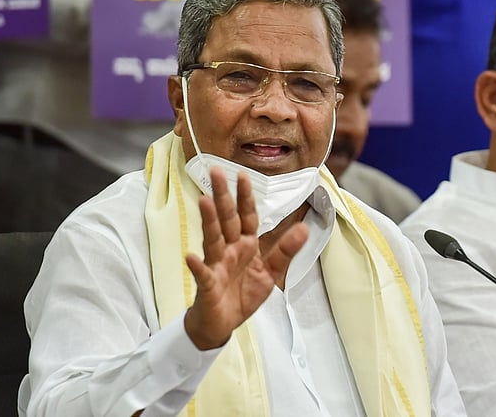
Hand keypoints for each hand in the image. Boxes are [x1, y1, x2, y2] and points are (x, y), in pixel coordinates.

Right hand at [183, 166, 306, 349]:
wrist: (222, 323)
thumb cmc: (243, 294)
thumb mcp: (271, 272)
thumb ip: (285, 251)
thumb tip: (303, 228)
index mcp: (246, 245)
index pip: (247, 217)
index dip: (246, 197)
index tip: (244, 175)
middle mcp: (229, 250)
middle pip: (227, 220)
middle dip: (223, 196)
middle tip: (216, 172)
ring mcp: (216, 265)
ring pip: (213, 239)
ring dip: (209, 221)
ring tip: (205, 202)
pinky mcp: (208, 285)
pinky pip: (203, 274)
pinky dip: (197, 266)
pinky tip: (191, 257)